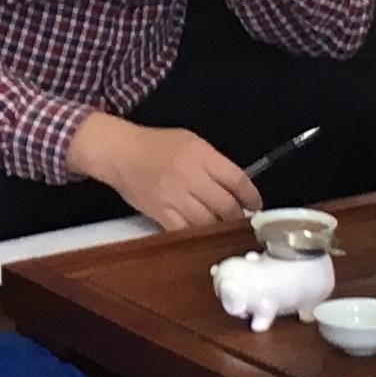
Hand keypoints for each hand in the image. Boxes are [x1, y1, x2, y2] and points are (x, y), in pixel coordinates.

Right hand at [68, 114, 262, 232]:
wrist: (120, 153)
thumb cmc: (157, 145)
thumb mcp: (192, 141)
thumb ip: (214, 162)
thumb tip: (236, 186)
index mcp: (201, 155)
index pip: (237, 180)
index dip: (251, 196)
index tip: (255, 204)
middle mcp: (190, 177)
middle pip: (225, 205)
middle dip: (237, 216)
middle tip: (240, 218)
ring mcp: (175, 197)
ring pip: (208, 222)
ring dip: (220, 227)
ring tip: (223, 226)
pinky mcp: (160, 213)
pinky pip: (186, 230)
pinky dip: (198, 234)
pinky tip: (202, 232)